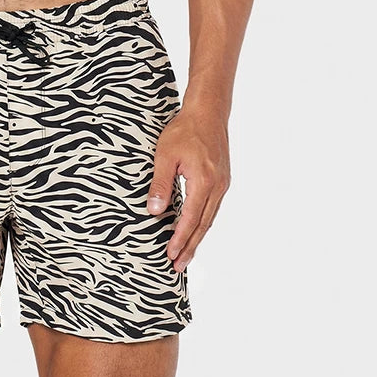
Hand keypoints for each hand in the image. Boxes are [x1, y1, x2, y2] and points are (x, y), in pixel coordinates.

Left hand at [146, 105, 230, 270]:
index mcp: (204, 182)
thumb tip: (154, 211)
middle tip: (179, 266)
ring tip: (185, 254)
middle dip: (190, 246)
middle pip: (203, 225)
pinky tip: (195, 229)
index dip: (180, 239)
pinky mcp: (222, 179)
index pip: (190, 219)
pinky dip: (203, 222)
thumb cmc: (185, 130)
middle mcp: (218, 186)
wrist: (208, 111)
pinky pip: (212, 207)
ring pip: (209, 218)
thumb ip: (160, 184)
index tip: (170, 256)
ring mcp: (223, 183)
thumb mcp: (165, 155)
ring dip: (197, 237)